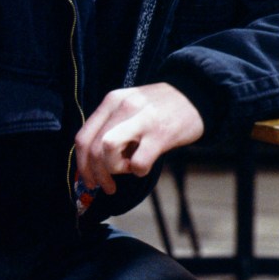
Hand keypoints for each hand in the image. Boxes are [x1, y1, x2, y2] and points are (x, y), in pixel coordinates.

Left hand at [74, 82, 203, 194]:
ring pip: (107, 149)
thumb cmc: (161, 107)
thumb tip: (92, 161)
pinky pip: (137, 163)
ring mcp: (141, 119)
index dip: (81, 164)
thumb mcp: (130, 105)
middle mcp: (123, 106)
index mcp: (112, 100)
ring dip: (114, 169)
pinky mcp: (160, 134)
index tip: (89, 180)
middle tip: (107, 185)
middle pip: (92, 147)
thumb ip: (111, 125)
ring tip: (128, 168)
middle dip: (95, 174)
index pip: (83, 136)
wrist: (196, 94)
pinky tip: (146, 164)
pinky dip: (138, 171)